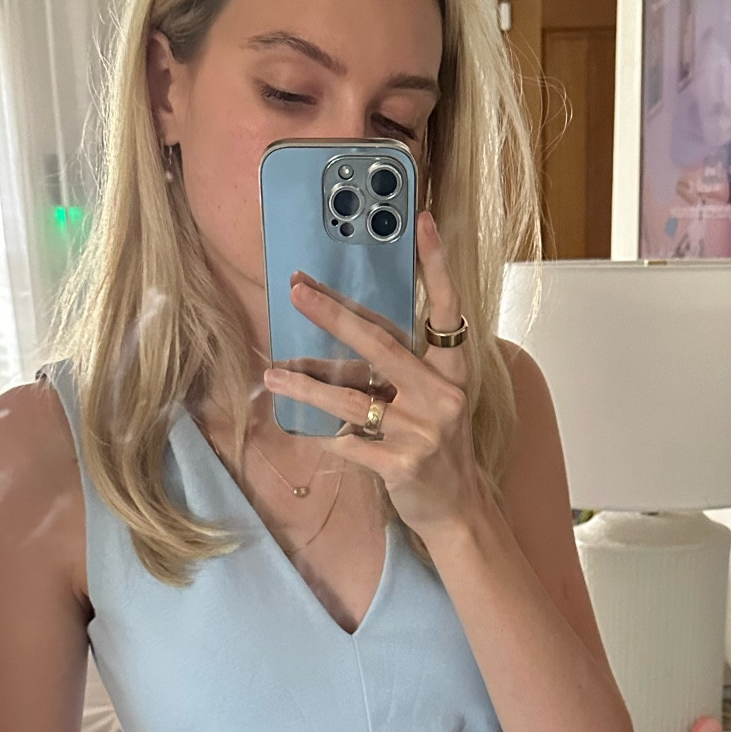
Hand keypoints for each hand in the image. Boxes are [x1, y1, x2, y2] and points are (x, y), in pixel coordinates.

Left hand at [260, 210, 485, 539]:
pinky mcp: (401, 465)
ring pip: (352, 398)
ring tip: (273, 373)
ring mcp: (423, 432)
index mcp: (454, 372)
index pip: (448, 308)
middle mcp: (442, 396)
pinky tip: (298, 424)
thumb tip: (349, 332)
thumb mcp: (435, 401)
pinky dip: (321, 432)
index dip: (437, 265)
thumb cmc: (439, 447)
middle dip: (335, 315)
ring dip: (306, 385)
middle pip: (382, 344)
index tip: (424, 221)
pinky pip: (347, 442)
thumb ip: (405, 369)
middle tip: (297, 291)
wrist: (457, 510)